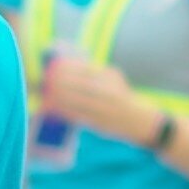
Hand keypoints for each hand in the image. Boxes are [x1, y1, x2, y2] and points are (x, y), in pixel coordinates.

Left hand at [42, 57, 159, 145]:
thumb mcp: (114, 78)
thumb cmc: (123, 97)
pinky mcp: (99, 124)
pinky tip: (53, 108)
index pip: (86, 70)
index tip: (54, 65)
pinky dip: (64, 111)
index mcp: (111, 79)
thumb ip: (95, 71)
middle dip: (60, 81)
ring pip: (77, 101)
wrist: (143, 122)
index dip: (68, 68)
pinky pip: (78, 116)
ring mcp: (103, 109)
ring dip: (59, 97)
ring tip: (46, 92)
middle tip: (45, 78)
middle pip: (79, 85)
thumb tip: (71, 63)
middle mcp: (107, 93)